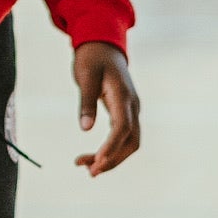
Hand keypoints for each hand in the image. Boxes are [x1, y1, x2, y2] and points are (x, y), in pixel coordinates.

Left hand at [72, 41, 140, 176]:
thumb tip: (85, 128)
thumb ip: (86, 101)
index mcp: (123, 96)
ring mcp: (131, 110)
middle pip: (131, 141)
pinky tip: (94, 157)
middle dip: (112, 159)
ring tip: (86, 168)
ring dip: (111, 158)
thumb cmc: (92, 58)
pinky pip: (123, 137)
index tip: (97, 161)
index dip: (111, 146)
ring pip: (129, 142)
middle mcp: (132, 105)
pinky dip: (111, 149)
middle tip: (89, 171)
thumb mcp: (85, 76)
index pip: (123, 127)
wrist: (103, 46)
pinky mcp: (125, 113)